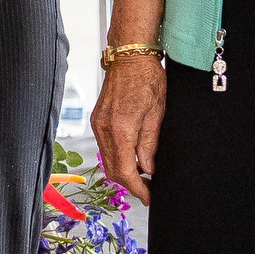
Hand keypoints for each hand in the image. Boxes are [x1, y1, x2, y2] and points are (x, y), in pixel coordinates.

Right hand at [96, 54, 168, 204]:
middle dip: (129, 183)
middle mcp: (104, 129)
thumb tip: (147, 169)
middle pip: (112, 169)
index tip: (148, 197)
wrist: (129, 56)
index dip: (137, 188)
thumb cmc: (148, 79)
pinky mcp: (97, 119)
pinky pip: (105, 146)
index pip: (125, 171)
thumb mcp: (157, 114)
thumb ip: (149, 144)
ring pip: (107, 159)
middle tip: (147, 188)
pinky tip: (131, 155)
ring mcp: (98, 124)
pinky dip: (117, 156)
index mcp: (121, 130)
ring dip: (123, 170)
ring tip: (142, 173)